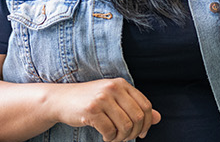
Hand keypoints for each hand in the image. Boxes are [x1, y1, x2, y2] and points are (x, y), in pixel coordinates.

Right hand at [46, 78, 161, 140]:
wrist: (60, 100)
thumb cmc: (89, 101)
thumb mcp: (114, 100)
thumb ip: (135, 107)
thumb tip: (159, 118)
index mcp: (121, 84)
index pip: (145, 105)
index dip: (147, 123)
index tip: (141, 133)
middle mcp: (113, 88)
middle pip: (138, 117)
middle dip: (134, 133)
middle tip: (126, 139)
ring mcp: (101, 98)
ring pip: (125, 126)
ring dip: (121, 138)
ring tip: (114, 138)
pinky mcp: (91, 110)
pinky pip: (110, 131)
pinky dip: (110, 138)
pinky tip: (105, 137)